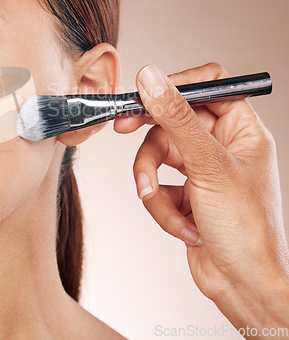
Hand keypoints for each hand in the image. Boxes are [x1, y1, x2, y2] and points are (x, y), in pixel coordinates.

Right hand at [114, 62, 288, 333]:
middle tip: (121, 127)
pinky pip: (157, 184)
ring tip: (156, 201)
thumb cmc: (247, 231)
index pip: (208, 86)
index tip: (146, 93)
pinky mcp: (185, 192)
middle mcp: (221, 145)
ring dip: (152, 183)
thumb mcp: (207, 165)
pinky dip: (162, 206)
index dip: (176, 85)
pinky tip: (183, 227)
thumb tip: (151, 78)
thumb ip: (176, 118)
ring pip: (157, 155)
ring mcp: (202, 169)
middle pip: (171, 121)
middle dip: (149, 138)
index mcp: (241, 130)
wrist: (244, 289)